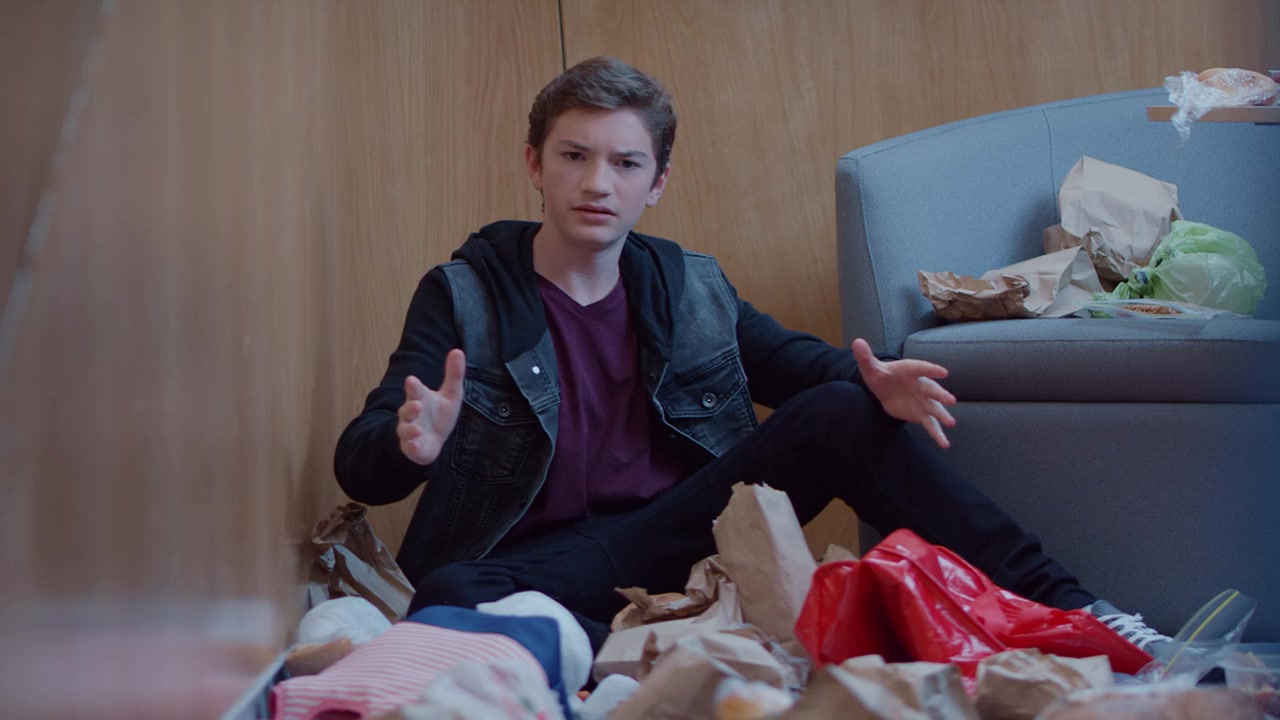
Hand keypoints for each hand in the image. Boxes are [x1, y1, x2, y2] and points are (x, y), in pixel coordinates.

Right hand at [397, 349, 465, 464]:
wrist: (431, 441)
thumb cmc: (439, 414)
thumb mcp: (451, 394)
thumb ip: (453, 374)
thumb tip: (458, 350)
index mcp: (419, 398)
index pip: (415, 391)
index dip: (413, 386)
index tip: (411, 380)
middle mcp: (411, 414)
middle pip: (407, 410)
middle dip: (410, 408)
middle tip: (417, 405)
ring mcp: (410, 431)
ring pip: (405, 430)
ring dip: (409, 429)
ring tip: (417, 429)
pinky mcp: (412, 448)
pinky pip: (409, 448)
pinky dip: (411, 447)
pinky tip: (416, 445)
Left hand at [851, 338, 956, 447]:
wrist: (885, 389)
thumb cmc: (881, 375)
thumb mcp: (870, 367)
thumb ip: (865, 357)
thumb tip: (857, 342)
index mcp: (911, 370)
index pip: (922, 368)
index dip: (931, 370)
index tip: (942, 372)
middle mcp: (921, 385)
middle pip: (932, 390)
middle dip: (941, 395)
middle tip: (951, 400)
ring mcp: (923, 401)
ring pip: (934, 408)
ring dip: (942, 415)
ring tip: (950, 423)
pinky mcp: (921, 414)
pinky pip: (930, 424)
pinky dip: (937, 434)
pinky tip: (944, 444)